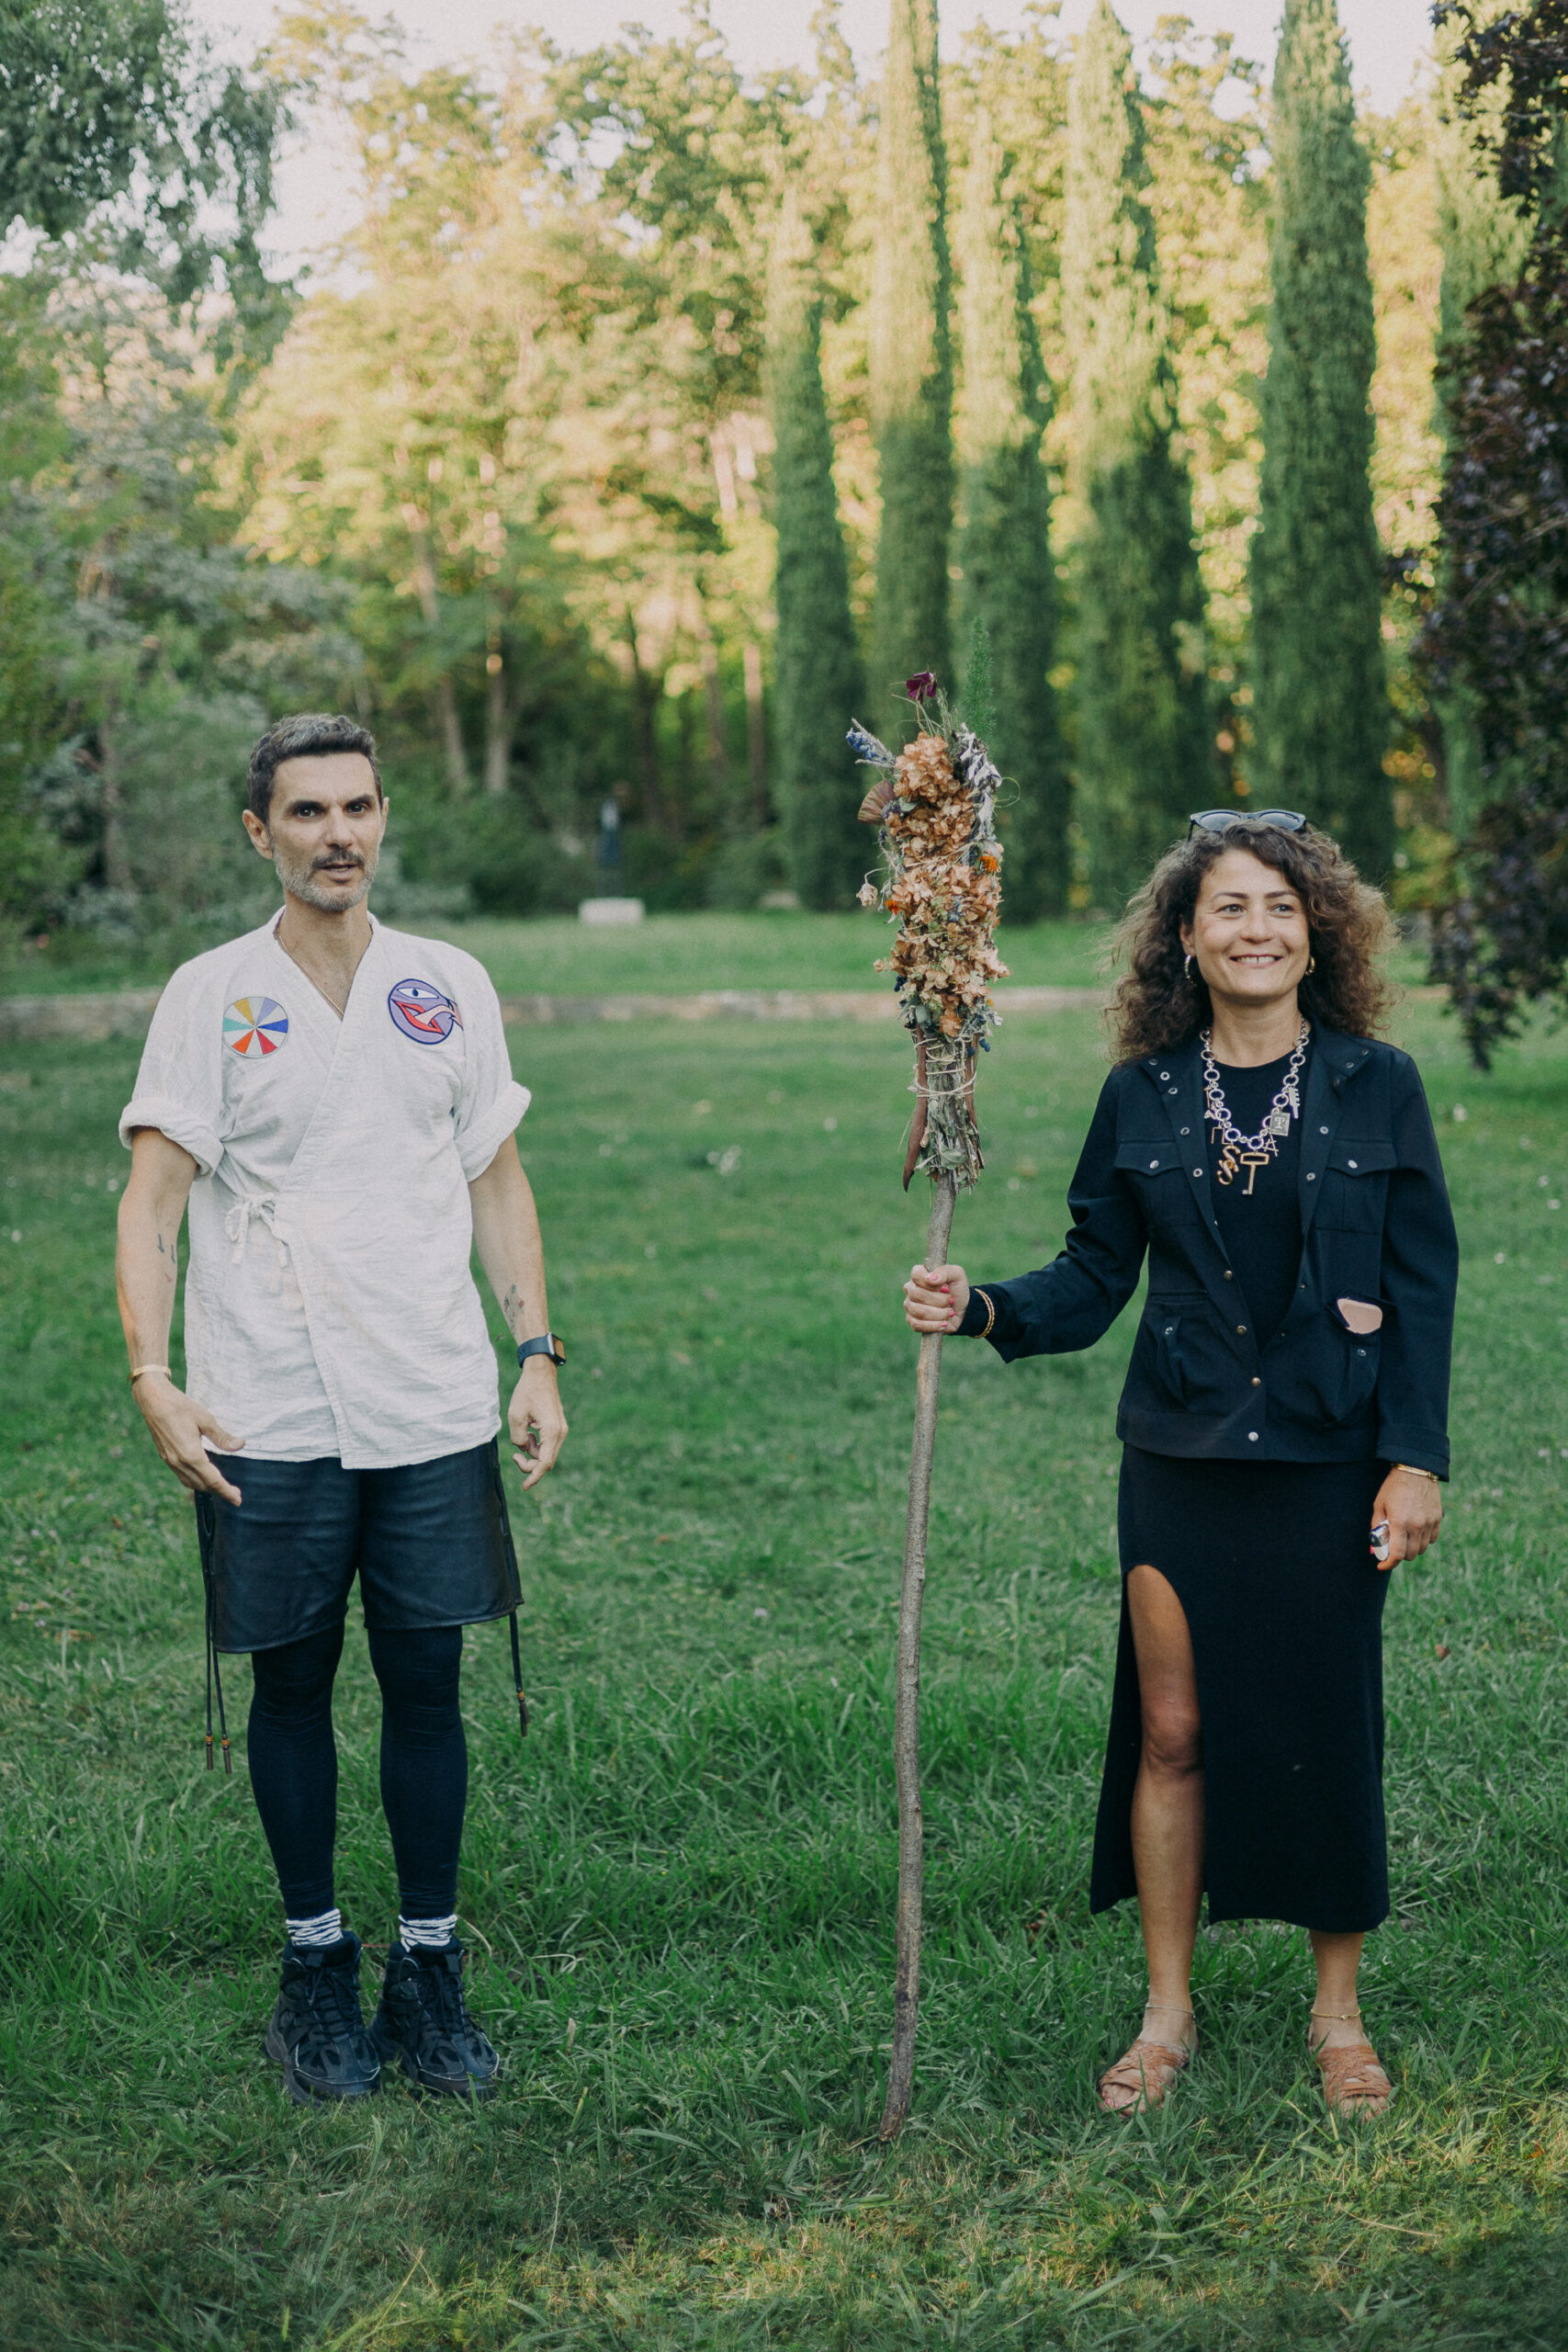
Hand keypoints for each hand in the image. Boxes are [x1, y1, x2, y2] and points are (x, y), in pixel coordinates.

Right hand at [133, 1374, 243, 1503]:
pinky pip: (182, 1476)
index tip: (238, 1500)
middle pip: (203, 1484)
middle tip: (235, 1494)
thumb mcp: (205, 1419)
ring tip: (221, 1488)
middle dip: (219, 1491)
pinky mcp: (165, 1457)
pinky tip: (202, 1477)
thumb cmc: (181, 1406)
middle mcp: (179, 1462)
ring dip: (207, 1488)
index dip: (226, 1491)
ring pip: (191, 1482)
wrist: (153, 1400)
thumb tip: (240, 1445)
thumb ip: (222, 1437)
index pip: (213, 1479)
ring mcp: (170, 1461)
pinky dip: (195, 1480)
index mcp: (191, 1454)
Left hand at [509, 1357, 566, 1488]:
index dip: (533, 1476)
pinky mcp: (557, 1427)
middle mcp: (560, 1433)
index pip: (544, 1463)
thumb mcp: (515, 1416)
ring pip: (546, 1453)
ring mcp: (561, 1430)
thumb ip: (518, 1438)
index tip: (524, 1487)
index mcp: (552, 1432)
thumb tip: (522, 1448)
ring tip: (522, 1434)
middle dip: (530, 1464)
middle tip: (514, 1457)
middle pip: (546, 1461)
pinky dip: (536, 1445)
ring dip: (532, 1452)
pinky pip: (547, 1444)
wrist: (541, 1373)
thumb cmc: (528, 1392)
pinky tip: (528, 1432)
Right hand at [903, 1261, 969, 1334]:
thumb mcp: (957, 1275)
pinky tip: (944, 1323)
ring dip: (939, 1314)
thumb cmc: (957, 1290)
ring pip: (919, 1311)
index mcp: (919, 1276)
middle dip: (940, 1300)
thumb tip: (930, 1278)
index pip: (916, 1275)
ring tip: (950, 1312)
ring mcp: (910, 1306)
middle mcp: (911, 1290)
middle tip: (951, 1301)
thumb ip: (944, 1272)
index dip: (932, 1283)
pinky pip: (918, 1325)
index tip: (946, 1288)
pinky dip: (934, 1325)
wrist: (963, 1311)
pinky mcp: (912, 1321)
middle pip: (918, 1295)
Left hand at [1371, 1467, 1442, 1569]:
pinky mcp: (1438, 1519)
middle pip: (1410, 1555)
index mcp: (1400, 1523)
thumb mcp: (1379, 1505)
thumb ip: (1377, 1527)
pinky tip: (1416, 1531)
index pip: (1397, 1554)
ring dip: (1412, 1548)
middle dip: (1399, 1556)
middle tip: (1392, 1548)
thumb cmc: (1393, 1487)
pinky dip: (1424, 1540)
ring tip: (1404, 1537)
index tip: (1381, 1565)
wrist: (1415, 1470)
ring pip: (1421, 1549)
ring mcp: (1429, 1523)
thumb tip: (1375, 1546)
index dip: (1388, 1564)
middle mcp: (1417, 1526)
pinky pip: (1432, 1539)